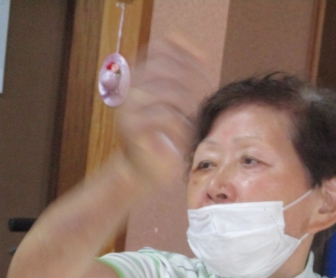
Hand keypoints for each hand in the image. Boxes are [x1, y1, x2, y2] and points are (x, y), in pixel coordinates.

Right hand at [117, 35, 213, 186]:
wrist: (144, 172)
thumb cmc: (165, 139)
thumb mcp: (177, 105)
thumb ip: (184, 82)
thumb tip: (202, 57)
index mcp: (138, 75)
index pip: (160, 46)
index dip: (184, 49)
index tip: (206, 63)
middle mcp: (129, 86)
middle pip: (167, 66)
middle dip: (194, 80)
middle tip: (206, 98)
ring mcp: (128, 106)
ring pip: (168, 90)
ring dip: (190, 105)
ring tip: (196, 119)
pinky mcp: (132, 128)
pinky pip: (164, 116)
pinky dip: (182, 126)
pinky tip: (187, 135)